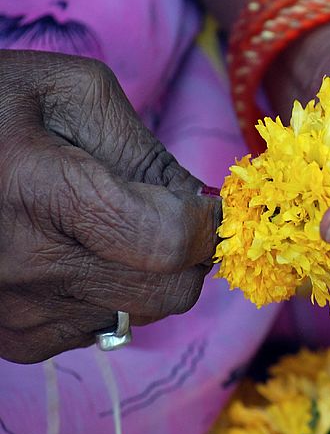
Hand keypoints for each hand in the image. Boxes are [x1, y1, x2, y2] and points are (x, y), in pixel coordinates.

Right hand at [0, 50, 219, 362]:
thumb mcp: (67, 92)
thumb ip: (146, 149)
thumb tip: (203, 206)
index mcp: (40, 190)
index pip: (168, 241)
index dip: (206, 224)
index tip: (202, 204)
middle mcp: (27, 266)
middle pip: (168, 292)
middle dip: (189, 255)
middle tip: (168, 217)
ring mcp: (17, 312)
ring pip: (140, 314)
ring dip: (146, 275)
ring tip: (103, 229)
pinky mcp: (13, 340)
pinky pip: (100, 330)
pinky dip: (107, 295)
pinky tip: (71, 256)